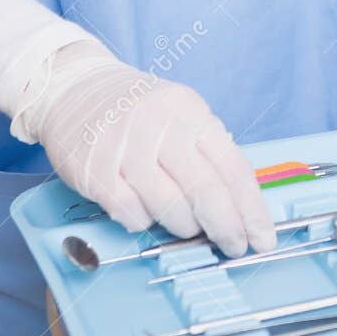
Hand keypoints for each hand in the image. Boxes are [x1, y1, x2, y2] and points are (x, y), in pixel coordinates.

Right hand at [23, 41, 276, 256]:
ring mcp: (125, 149)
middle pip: (206, 191)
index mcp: (188, 111)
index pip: (232, 166)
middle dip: (227, 228)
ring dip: (185, 226)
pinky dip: (145, 222)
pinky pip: (133, 215)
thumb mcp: (178, 113)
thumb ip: (206, 151)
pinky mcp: (96, 172)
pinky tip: (144, 210)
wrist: (73, 89)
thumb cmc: (135, 109)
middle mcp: (159, 126)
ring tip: (184, 222)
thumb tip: (240, 205)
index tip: (263, 238)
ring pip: (171, 208)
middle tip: (235, 247)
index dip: (252, 209)